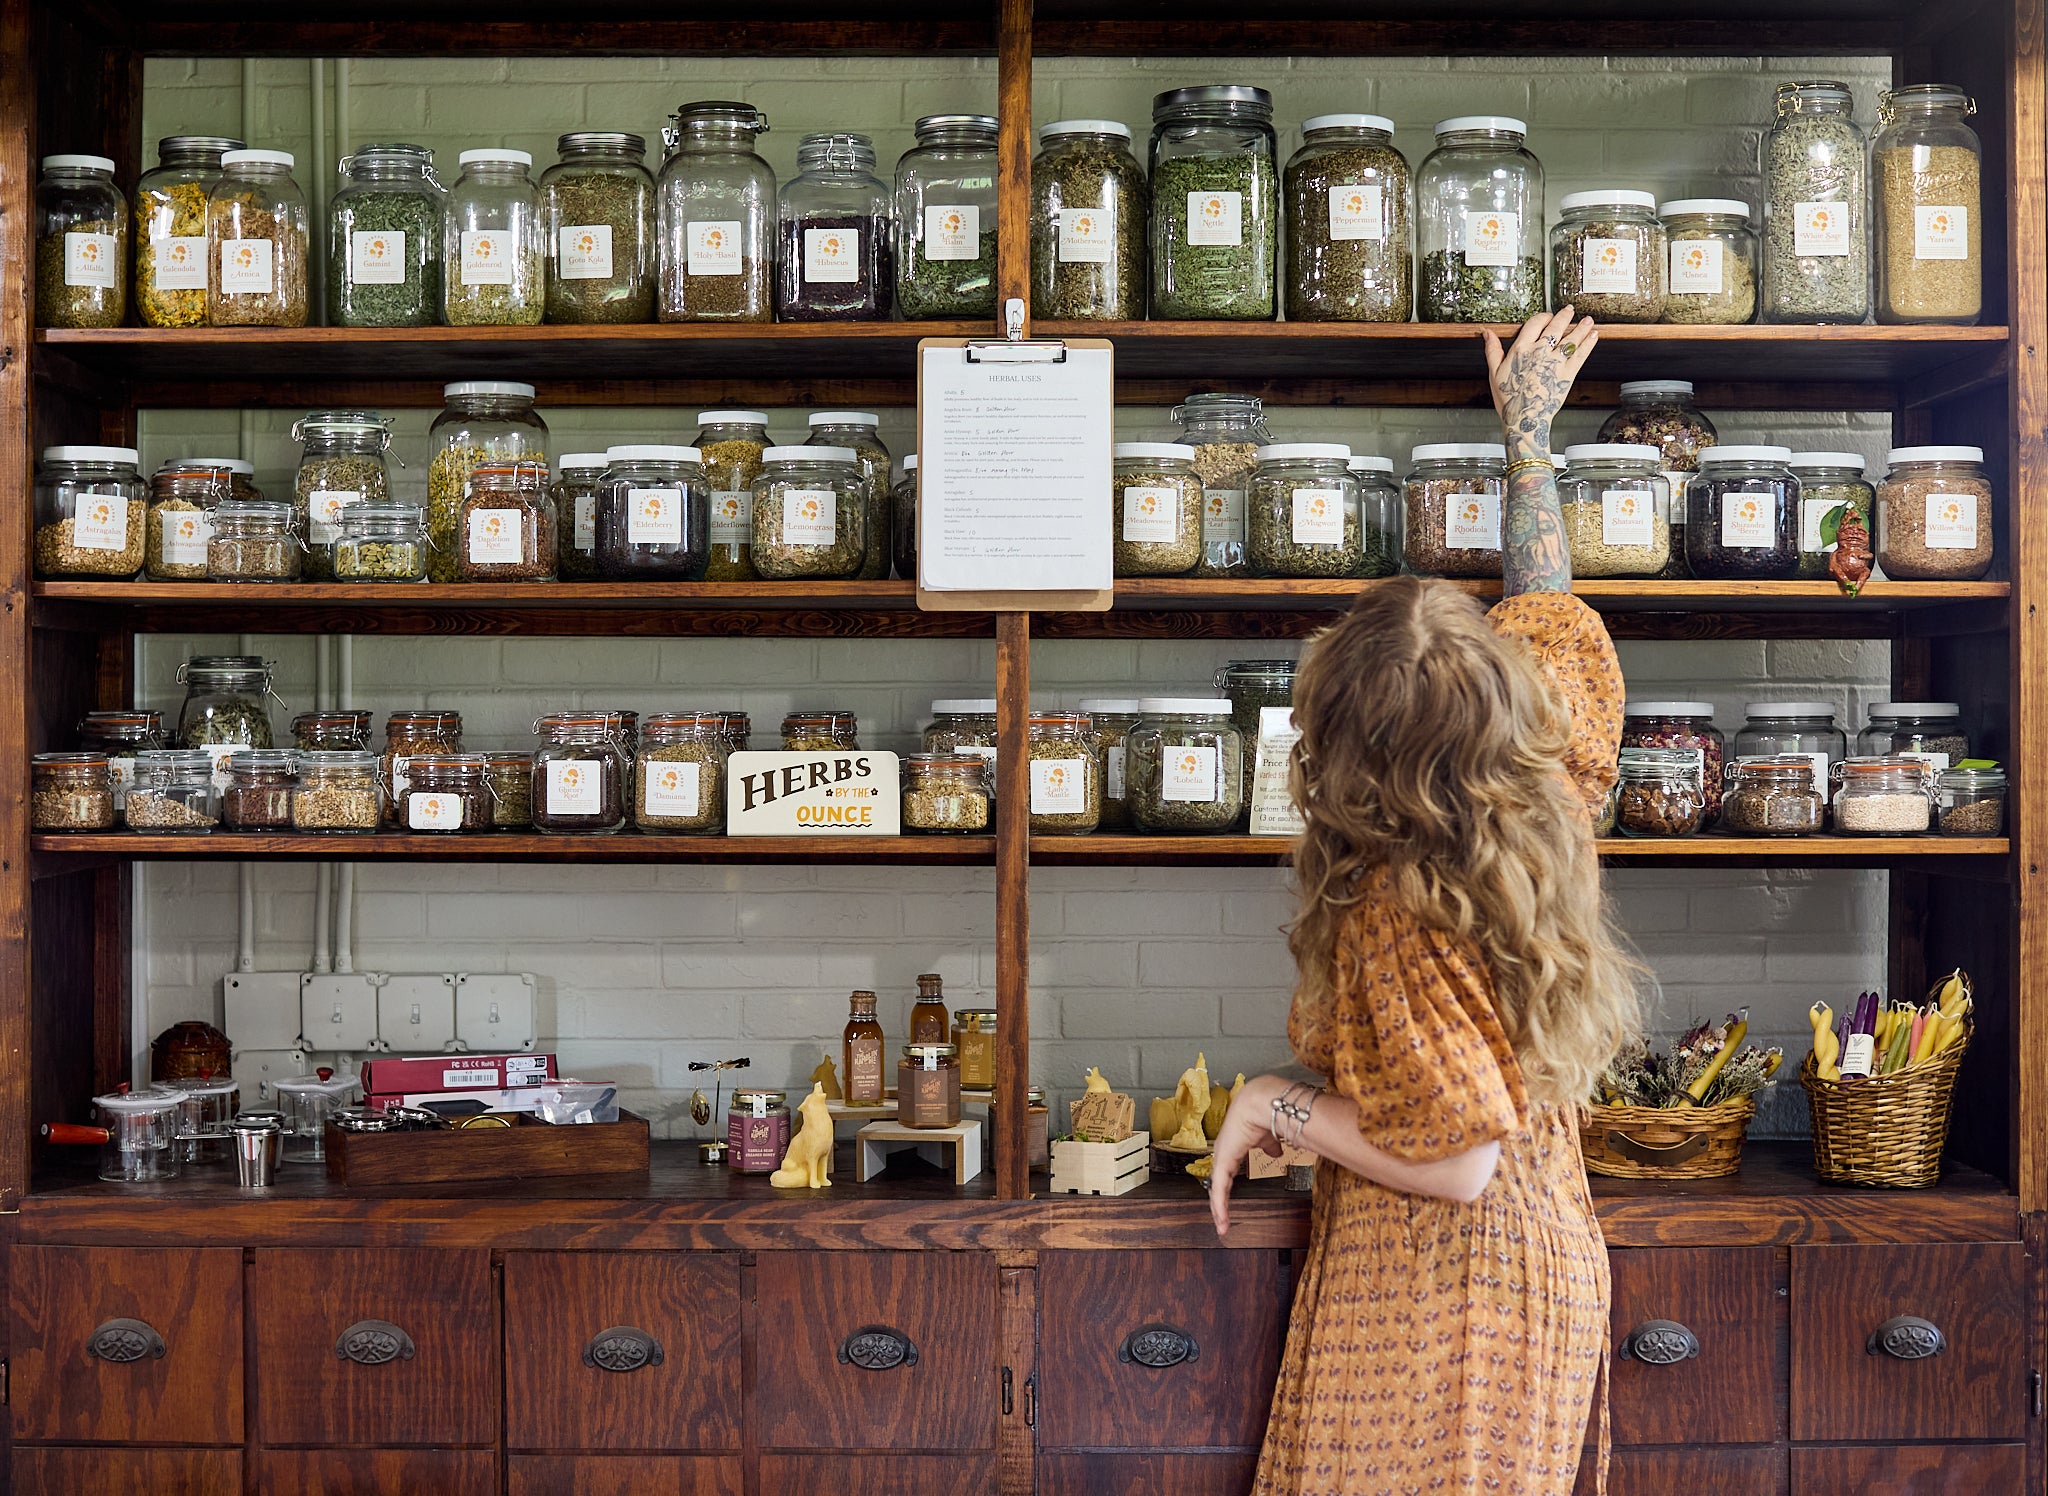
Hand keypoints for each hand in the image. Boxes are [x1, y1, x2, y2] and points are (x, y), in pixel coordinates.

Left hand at [1208, 1073, 1287, 1238]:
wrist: (1262, 1103)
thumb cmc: (1265, 1114)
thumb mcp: (1268, 1137)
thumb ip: (1269, 1146)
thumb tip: (1276, 1153)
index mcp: (1232, 1147)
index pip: (1225, 1174)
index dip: (1226, 1189)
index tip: (1228, 1202)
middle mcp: (1223, 1152)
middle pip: (1218, 1184)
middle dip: (1219, 1204)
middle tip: (1222, 1221)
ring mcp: (1221, 1157)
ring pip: (1216, 1190)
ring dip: (1219, 1209)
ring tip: (1222, 1226)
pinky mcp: (1223, 1161)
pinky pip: (1219, 1189)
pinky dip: (1220, 1205)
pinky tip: (1222, 1218)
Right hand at [1482, 306, 1599, 457]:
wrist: (1525, 418)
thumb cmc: (1509, 398)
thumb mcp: (1494, 373)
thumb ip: (1492, 350)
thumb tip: (1487, 333)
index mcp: (1521, 350)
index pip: (1535, 323)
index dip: (1543, 317)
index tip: (1547, 316)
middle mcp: (1539, 353)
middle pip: (1556, 327)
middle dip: (1565, 316)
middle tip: (1570, 310)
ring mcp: (1555, 362)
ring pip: (1571, 339)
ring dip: (1581, 327)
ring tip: (1587, 320)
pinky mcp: (1567, 374)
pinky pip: (1580, 355)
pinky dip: (1588, 344)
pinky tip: (1593, 336)